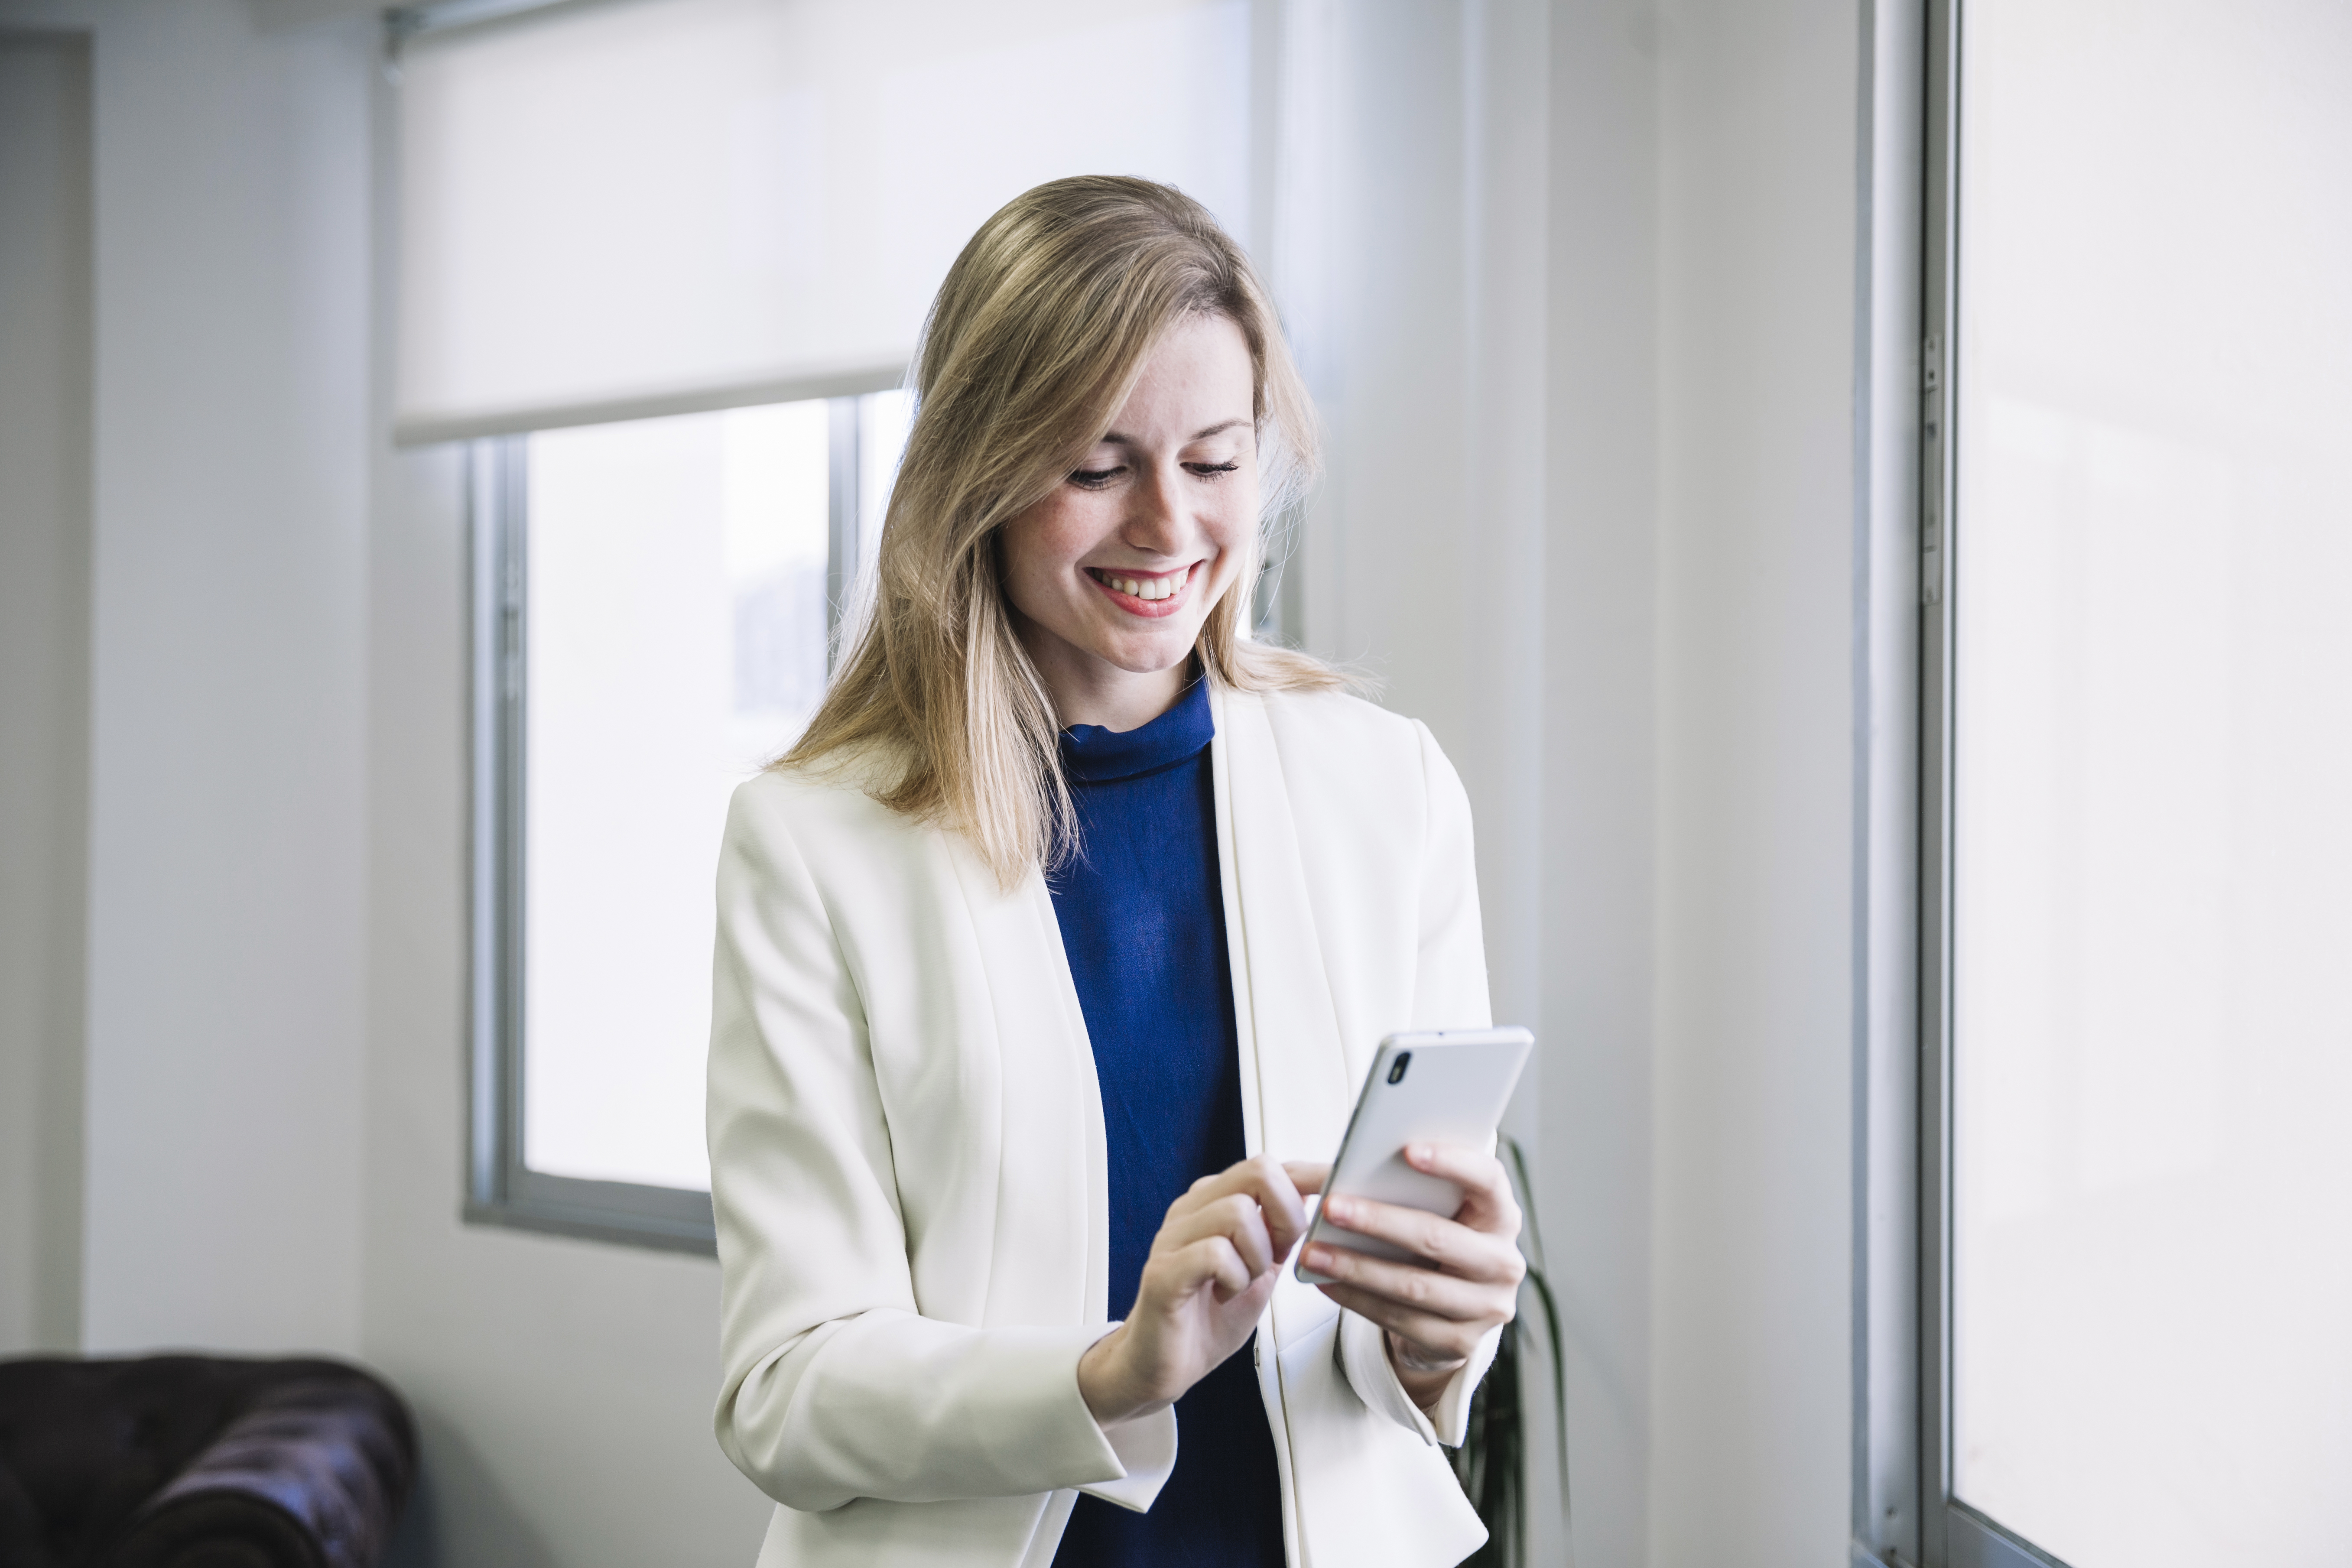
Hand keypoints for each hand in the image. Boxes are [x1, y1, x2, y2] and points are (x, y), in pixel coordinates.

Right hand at [1076, 1156, 1309, 1424]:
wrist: (1164, 1363)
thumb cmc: (1211, 1315)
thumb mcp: (1260, 1267)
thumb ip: (1281, 1234)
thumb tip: (1318, 1199)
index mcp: (1215, 1201)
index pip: (1269, 1166)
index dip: (1310, 1175)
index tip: (1339, 1188)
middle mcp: (1192, 1208)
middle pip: (1257, 1171)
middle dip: (1287, 1215)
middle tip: (1278, 1255)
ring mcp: (1173, 1236)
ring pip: (1238, 1212)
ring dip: (1256, 1256)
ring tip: (1242, 1283)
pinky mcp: (1163, 1271)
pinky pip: (1215, 1253)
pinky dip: (1234, 1278)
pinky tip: (1223, 1295)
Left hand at [1292, 1143, 1523, 1411]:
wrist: (1453, 1308)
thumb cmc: (1437, 1237)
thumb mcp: (1438, 1209)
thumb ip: (1410, 1185)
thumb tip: (1346, 1168)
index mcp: (1502, 1215)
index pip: (1488, 1180)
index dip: (1452, 1163)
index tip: (1406, 1150)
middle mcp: (1504, 1262)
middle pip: (1437, 1238)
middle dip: (1379, 1222)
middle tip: (1331, 1207)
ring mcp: (1486, 1306)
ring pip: (1413, 1286)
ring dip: (1356, 1268)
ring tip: (1314, 1253)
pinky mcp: (1460, 1342)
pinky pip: (1400, 1320)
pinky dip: (1357, 1300)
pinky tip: (1326, 1282)